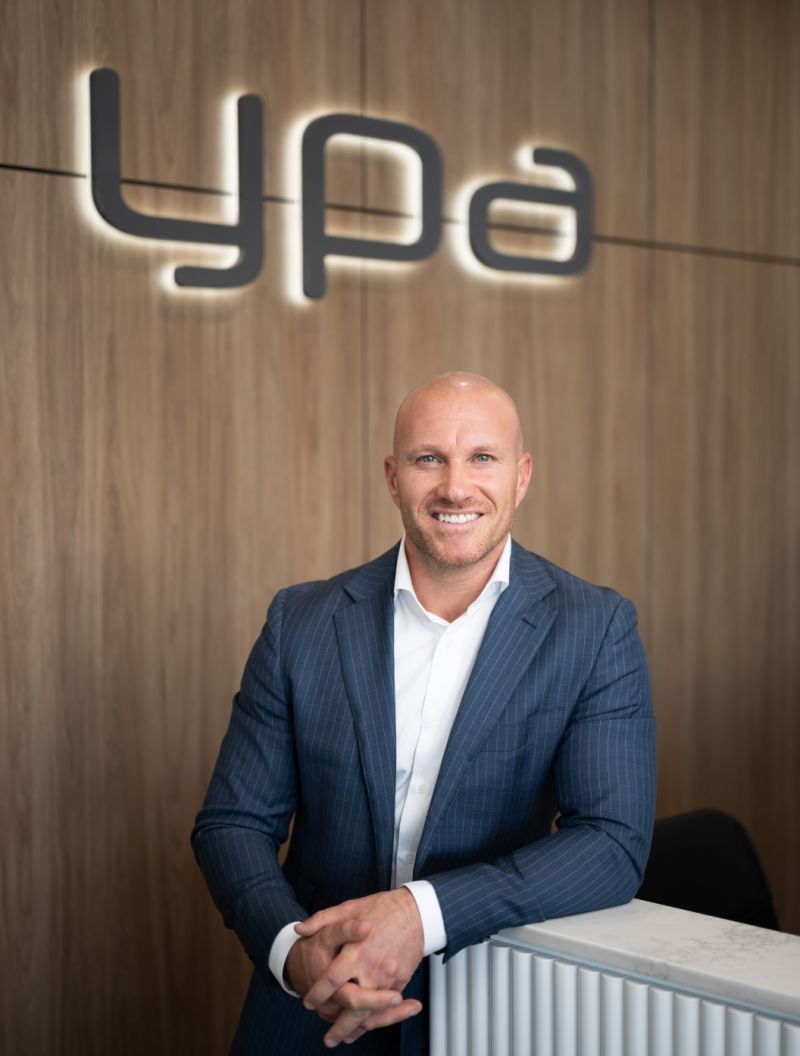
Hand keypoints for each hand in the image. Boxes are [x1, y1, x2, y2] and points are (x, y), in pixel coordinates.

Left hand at [295, 889, 424, 1046]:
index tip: (308, 1002)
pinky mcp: (400, 980)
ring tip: (344, 1038)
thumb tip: (299, 930)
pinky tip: (365, 1026)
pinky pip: (387, 1006)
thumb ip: (322, 919)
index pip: (331, 979)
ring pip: (370, 1012)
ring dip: (356, 1028)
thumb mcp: (349, 907)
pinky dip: (375, 1019)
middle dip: (339, 1026)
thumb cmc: (382, 908)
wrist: (417, 911)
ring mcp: (388, 977)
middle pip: (352, 1005)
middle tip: (328, 1038)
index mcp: (356, 950)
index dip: (318, 994)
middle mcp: (372, 968)